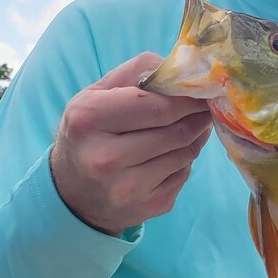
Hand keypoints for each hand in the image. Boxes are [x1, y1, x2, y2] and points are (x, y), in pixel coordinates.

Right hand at [50, 52, 212, 234]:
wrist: (73, 193)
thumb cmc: (90, 133)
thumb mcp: (96, 94)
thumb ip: (138, 73)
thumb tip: (184, 70)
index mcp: (88, 120)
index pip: (158, 106)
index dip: (187, 97)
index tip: (200, 90)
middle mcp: (104, 158)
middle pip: (176, 131)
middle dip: (197, 115)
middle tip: (204, 106)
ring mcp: (127, 188)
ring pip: (185, 153)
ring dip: (194, 136)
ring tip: (189, 126)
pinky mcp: (149, 206)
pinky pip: (184, 174)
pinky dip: (185, 159)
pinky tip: (174, 153)